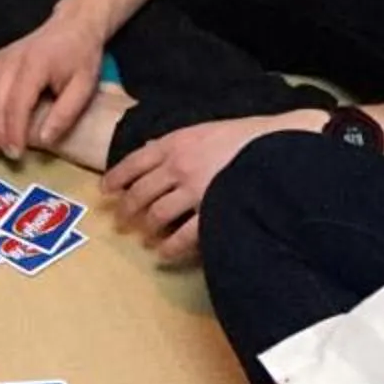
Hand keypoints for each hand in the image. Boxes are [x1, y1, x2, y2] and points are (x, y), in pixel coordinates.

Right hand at [0, 10, 107, 159]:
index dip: (13, 133)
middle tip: (6, 154)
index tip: (17, 154)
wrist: (73, 26)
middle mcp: (10, 62)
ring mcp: (0, 58)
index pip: (16, 106)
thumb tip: (44, 141)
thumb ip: (65, 114)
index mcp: (34, 68)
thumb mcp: (84, 87)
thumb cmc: (81, 58)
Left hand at [104, 111, 324, 262]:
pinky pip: (183, 235)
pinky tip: (164, 253)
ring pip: (157, 215)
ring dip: (147, 228)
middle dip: (127, 208)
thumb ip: (178, 143)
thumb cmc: (244, 137)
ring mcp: (194, 190)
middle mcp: (178, 166)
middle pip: (140, 192)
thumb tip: (154, 153)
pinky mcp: (212, 211)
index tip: (105, 190)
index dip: (116, 177)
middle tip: (121, 219)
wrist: (278, 146)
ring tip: (144, 236)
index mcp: (175, 143)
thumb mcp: (204, 130)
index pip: (134, 161)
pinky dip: (170, 246)